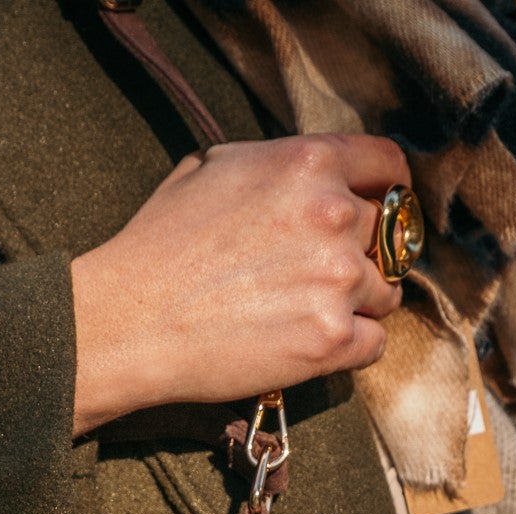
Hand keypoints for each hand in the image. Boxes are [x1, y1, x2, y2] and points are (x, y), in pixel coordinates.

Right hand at [70, 134, 410, 436]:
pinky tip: (313, 348)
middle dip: (362, 256)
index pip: (387, 167)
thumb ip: (271, 167)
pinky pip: (374, 344)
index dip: (384, 191)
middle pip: (387, 236)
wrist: (128, 322)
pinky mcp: (330, 340)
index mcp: (308, 163)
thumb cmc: (156, 247)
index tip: (375, 213)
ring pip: (386, 292)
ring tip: (310, 316)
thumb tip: (296, 179)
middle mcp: (334, 214)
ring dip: (358, 305)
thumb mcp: (209, 169)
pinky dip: (350, 349)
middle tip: (321, 279)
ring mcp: (337, 280)